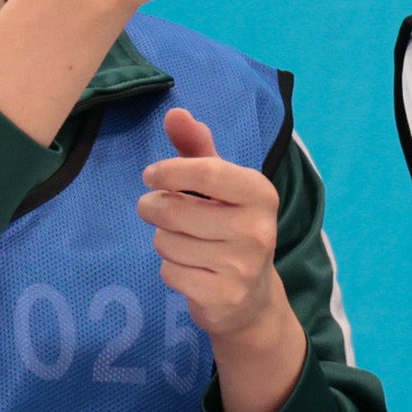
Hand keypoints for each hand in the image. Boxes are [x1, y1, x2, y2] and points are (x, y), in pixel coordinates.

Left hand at [139, 107, 304, 411]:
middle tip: (155, 210)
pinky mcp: (225, 297)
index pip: (207, 171)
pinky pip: (170, 273)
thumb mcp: (219, 186)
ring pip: (167, 243)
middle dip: (154, 208)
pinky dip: (170, 270)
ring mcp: (244, 267)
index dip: (170, 171)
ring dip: (164, 241)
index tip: (151, 175)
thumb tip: (175, 113)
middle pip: (175, 210)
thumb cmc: (230, 227)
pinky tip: (191, 270)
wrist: (253, 298)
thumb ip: (196, 149)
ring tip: (184, 244)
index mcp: (260, 193)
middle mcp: (258, 229)